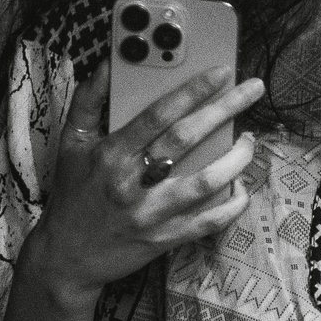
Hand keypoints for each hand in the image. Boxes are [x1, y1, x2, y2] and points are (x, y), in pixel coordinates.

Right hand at [22, 63, 261, 302]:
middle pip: (187, 138)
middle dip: (226, 109)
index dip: (192, 90)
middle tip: (253, 88)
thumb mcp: (71, 143)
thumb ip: (88, 101)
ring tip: (250, 140)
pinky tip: (243, 185)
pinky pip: (211, 220)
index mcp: (111, 154)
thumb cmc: (72, 194)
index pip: (158, 114)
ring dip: (237, 158)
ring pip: (206, 181)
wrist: (66, 257)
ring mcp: (153, 213)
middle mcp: (133, 182)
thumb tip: (108, 64)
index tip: (221, 71)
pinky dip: (233, 203)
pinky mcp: (167, 238)